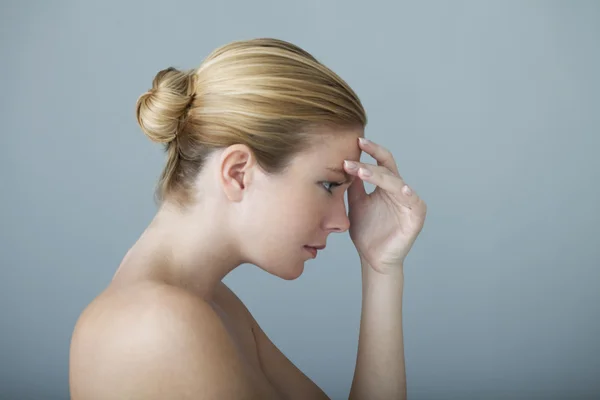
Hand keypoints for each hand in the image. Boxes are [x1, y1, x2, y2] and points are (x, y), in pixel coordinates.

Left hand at [344, 138, 426, 274]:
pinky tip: (401, 189)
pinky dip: (407, 194)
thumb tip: (345, 161)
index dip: (370, 150)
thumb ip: (354, 184)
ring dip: (380, 176)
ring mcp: (409, 202)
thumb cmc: (366, 232)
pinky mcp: (416, 216)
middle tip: (354, 151)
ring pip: (396, 183)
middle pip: (388, 168)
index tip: (356, 140)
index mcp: (386, 186)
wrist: (372, 258)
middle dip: (371, 159)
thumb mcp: (355, 203)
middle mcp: (399, 190)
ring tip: (361, 171)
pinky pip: (413, 202)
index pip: (380, 162)